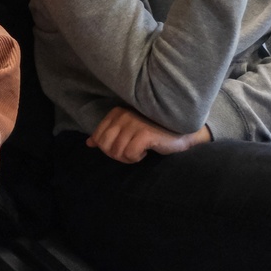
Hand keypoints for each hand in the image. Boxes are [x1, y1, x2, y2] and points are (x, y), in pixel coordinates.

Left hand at [87, 106, 211, 163]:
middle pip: (105, 146)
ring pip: (117, 152)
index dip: (109, 149)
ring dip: (128, 158)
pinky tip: (146, 151)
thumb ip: (107, 135)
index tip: (124, 147)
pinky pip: (130, 155)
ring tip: (140, 151)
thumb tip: (89, 143)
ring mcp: (133, 123)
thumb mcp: (127, 131)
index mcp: (116, 113)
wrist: (181, 132)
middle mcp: (123, 115)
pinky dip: (137, 158)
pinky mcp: (144, 134)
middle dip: (117, 155)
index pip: (98, 138)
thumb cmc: (153, 132)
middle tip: (131, 152)